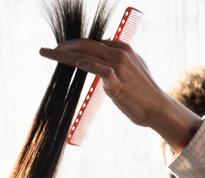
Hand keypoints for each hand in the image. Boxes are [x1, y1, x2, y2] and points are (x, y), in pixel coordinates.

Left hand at [38, 39, 201, 148]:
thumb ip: (118, 63)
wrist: (156, 107)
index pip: (93, 43)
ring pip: (87, 53)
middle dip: (65, 46)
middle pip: (86, 45)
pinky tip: (73, 63)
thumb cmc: (142, 93)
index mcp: (123, 48)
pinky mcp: (117, 81)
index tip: (60, 50)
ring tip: (50, 54)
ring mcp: (119, 66)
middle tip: (47, 51)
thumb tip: (104, 61)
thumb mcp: (132, 71)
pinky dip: (85, 64)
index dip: (74, 45)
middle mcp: (120, 53)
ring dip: (65, 54)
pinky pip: (98, 68)